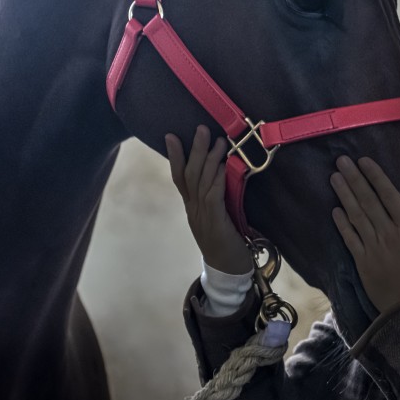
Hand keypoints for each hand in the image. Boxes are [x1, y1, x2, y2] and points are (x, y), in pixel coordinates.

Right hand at [165, 125, 253, 274]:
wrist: (228, 271)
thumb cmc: (226, 241)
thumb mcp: (217, 216)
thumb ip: (214, 197)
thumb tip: (219, 173)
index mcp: (192, 208)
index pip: (180, 178)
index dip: (175, 157)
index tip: (171, 136)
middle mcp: (194, 210)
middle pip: (190, 175)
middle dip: (194, 150)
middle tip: (201, 128)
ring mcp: (203, 217)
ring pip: (202, 182)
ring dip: (210, 160)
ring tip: (218, 140)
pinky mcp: (216, 223)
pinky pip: (214, 197)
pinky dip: (218, 180)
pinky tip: (223, 167)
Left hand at [330, 156, 399, 313]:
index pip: (389, 195)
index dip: (376, 176)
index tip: (364, 160)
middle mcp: (389, 234)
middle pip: (368, 201)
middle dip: (354, 179)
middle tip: (341, 160)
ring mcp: (374, 249)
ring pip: (356, 217)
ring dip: (344, 196)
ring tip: (334, 178)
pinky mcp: (363, 264)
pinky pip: (350, 240)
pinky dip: (342, 224)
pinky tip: (335, 211)